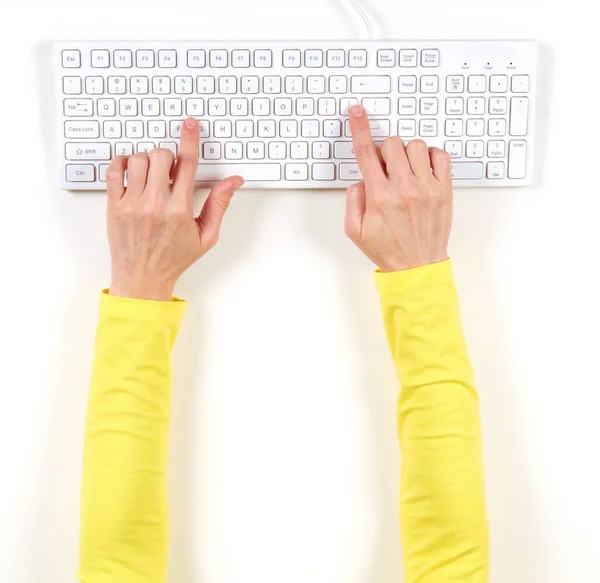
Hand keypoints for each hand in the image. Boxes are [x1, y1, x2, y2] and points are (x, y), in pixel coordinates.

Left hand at [105, 117, 243, 300]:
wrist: (142, 279)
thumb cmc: (174, 259)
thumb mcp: (206, 236)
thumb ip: (219, 205)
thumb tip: (233, 182)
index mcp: (180, 210)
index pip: (187, 164)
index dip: (190, 139)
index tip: (189, 124)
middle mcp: (155, 205)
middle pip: (160, 156)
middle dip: (167, 156)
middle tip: (169, 169)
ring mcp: (132, 204)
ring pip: (138, 159)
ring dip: (147, 159)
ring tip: (151, 174)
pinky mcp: (114, 206)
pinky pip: (113, 171)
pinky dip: (122, 163)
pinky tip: (131, 170)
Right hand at [344, 106, 452, 271]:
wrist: (417, 267)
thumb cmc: (388, 249)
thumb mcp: (355, 230)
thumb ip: (352, 200)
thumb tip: (361, 180)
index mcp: (379, 197)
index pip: (365, 153)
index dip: (359, 128)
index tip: (358, 112)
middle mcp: (404, 189)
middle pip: (392, 144)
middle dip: (385, 151)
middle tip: (386, 168)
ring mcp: (427, 188)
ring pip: (416, 146)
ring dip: (407, 153)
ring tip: (406, 171)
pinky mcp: (444, 191)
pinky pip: (440, 156)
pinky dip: (431, 156)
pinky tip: (423, 170)